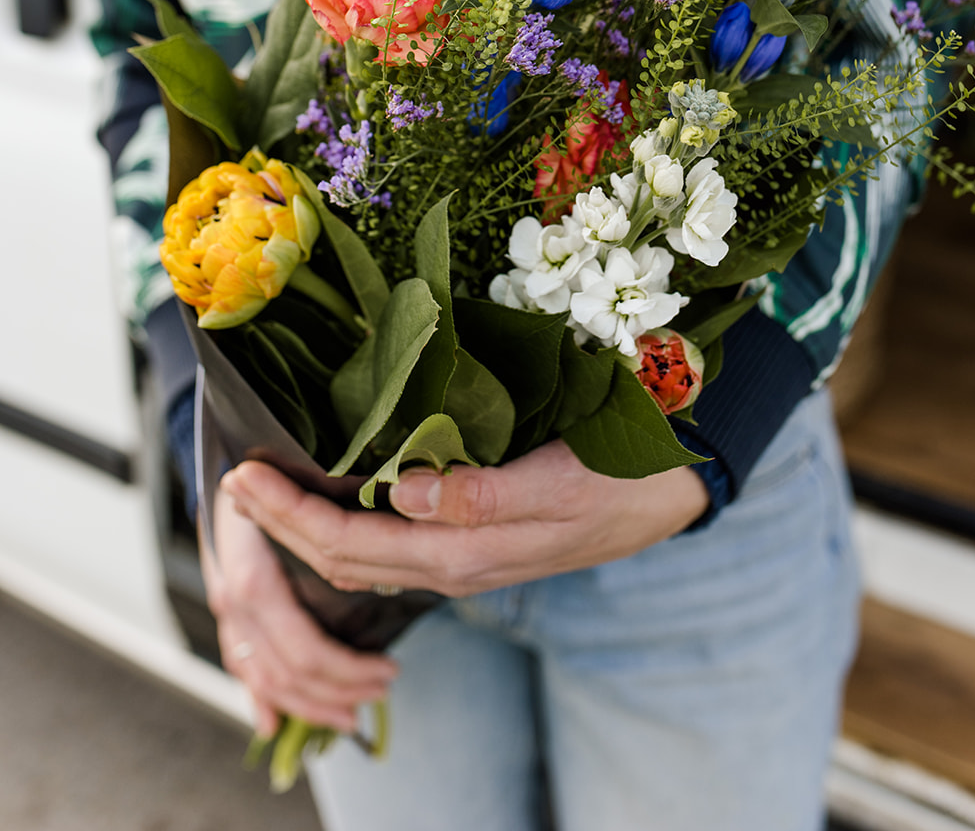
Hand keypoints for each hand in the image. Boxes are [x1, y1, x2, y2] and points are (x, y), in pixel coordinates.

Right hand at [201, 486, 398, 734]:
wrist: (222, 459)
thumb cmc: (267, 469)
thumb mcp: (305, 492)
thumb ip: (345, 521)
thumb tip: (411, 511)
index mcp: (254, 581)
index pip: (305, 651)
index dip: (350, 670)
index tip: (391, 669)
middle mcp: (234, 604)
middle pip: (290, 673)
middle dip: (341, 690)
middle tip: (385, 687)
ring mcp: (226, 611)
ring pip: (267, 679)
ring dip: (311, 703)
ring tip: (353, 712)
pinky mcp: (225, 611)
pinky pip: (241, 666)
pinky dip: (260, 698)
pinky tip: (273, 722)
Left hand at [221, 441, 708, 599]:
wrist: (674, 492)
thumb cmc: (620, 477)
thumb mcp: (558, 482)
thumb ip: (482, 496)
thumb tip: (402, 494)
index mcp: (464, 553)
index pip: (351, 546)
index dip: (289, 518)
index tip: (241, 478)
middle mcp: (454, 564)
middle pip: (346, 560)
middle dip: (282, 527)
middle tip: (234, 482)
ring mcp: (466, 557)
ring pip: (367, 558)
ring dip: (310, 530)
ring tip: (272, 491)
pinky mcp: (479, 541)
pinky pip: (396, 547)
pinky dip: (351, 527)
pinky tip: (341, 497)